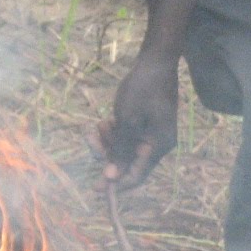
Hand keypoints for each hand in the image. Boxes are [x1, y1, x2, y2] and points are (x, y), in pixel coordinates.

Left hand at [96, 54, 178, 189]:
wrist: (156, 60)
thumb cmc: (143, 88)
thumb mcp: (127, 120)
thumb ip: (120, 150)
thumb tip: (111, 177)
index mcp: (159, 146)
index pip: (137, 176)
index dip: (116, 185)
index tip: (96, 190)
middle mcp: (157, 144)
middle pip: (127, 162)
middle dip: (107, 154)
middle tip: (91, 140)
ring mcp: (152, 134)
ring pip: (123, 149)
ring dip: (107, 141)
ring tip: (98, 125)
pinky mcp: (145, 125)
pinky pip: (125, 137)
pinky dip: (113, 132)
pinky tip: (105, 121)